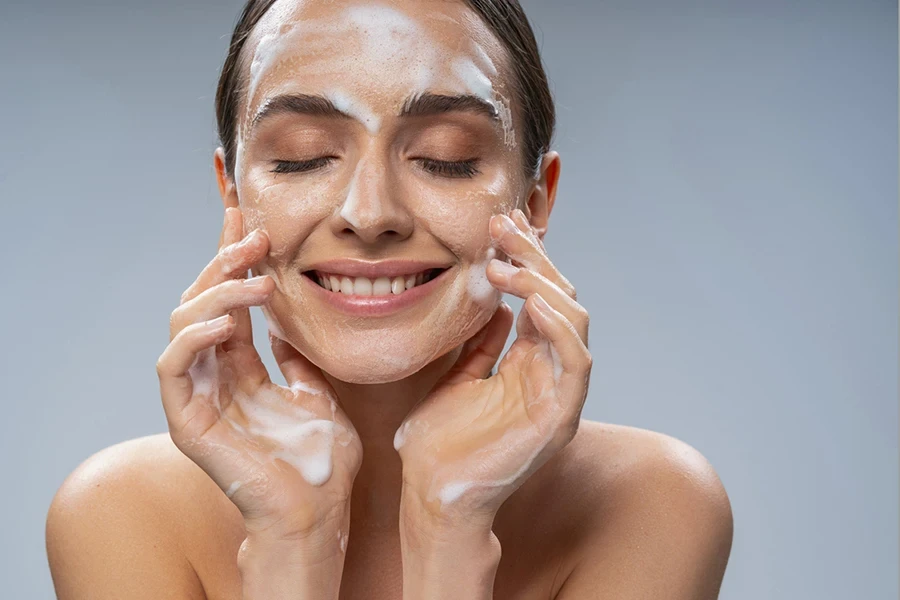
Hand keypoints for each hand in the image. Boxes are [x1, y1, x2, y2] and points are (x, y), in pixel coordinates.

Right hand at [156, 207, 361, 543]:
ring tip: (255, 279)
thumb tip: (290, 326)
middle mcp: (213, 376)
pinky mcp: (187, 420)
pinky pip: (173, 368)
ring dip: (215, 292)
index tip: (246, 216)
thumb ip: (296, 359)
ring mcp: (197, 397)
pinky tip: (224, 322)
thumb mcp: (316, 392)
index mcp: (240, 368)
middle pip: (201, 302)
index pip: (228, 302)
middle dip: (224, 263)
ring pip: (182, 323)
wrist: (319, 510)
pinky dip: (192, 338)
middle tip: (257, 238)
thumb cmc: (320, 460)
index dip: (231, 258)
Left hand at [395, 208, 591, 522]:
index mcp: (527, 362)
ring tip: (502, 265)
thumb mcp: (455, 377)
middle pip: (559, 298)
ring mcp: (559, 393)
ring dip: (541, 284)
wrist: (432, 496)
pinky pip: (576, 361)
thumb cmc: (437, 444)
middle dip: (533, 257)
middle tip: (501, 227)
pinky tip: (531, 302)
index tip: (500, 222)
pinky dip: (560, 328)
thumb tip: (492, 303)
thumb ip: (480, 343)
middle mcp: (549, 372)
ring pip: (574, 321)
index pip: (539, 296)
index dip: (525, 256)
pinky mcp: (561, 415)